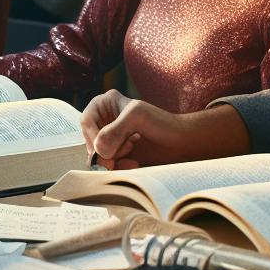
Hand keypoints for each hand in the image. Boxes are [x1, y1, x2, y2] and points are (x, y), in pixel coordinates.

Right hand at [81, 90, 199, 168]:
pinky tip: (134, 163)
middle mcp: (107, 119)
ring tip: (132, 154)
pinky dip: (119, 166)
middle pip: (90, 139)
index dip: (92, 135)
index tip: (102, 147)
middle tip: (119, 155)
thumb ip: (114, 130)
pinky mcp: (119, 153)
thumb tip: (97, 149)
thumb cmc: (163, 123)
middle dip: (104, 150)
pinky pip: (108, 164)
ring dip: (113, 158)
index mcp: (107, 102)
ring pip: (98, 154)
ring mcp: (113, 137)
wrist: (182, 143)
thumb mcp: (136, 117)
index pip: (86, 120)